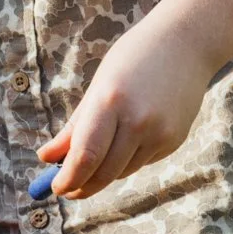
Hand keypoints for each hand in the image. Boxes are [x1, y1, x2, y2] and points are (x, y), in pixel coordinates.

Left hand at [36, 12, 214, 200]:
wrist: (185, 43)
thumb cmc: (133, 59)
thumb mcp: (98, 86)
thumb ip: (74, 127)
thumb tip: (47, 158)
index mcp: (110, 102)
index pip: (85, 156)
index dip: (68, 179)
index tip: (57, 187)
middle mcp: (138, 121)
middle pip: (104, 173)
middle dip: (82, 187)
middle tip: (68, 190)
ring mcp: (160, 133)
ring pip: (123, 171)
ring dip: (104, 172)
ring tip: (97, 158)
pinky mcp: (174, 140)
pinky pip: (142, 162)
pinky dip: (127, 160)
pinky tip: (129, 138)